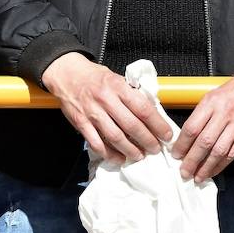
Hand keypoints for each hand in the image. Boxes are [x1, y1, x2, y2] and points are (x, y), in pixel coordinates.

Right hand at [42, 52, 172, 164]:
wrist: (67, 74)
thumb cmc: (96, 77)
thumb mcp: (119, 78)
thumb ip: (133, 94)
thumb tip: (152, 111)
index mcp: (119, 88)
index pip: (143, 109)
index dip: (157, 124)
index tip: (166, 134)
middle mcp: (106, 101)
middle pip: (131, 126)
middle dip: (147, 140)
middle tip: (155, 148)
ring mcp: (92, 113)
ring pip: (115, 137)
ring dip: (130, 149)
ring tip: (139, 156)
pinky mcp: (80, 123)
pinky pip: (96, 143)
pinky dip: (108, 153)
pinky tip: (118, 158)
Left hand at [170, 67, 233, 181]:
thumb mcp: (213, 96)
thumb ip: (201, 115)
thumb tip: (188, 137)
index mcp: (211, 103)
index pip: (191, 128)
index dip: (182, 145)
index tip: (176, 155)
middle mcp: (224, 114)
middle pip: (204, 142)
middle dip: (192, 160)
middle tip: (184, 171)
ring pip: (218, 151)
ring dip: (206, 166)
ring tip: (198, 176)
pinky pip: (233, 152)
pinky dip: (222, 164)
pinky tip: (214, 170)